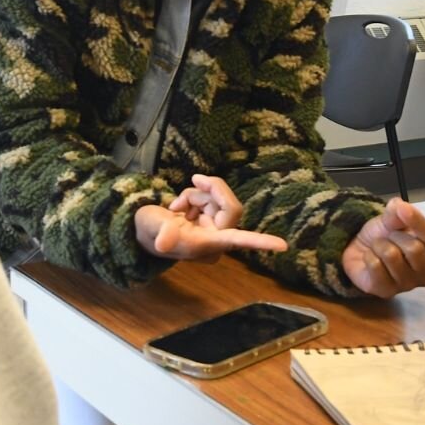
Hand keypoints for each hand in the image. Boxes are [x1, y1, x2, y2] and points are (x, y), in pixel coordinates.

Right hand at [135, 180, 286, 263]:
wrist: (142, 229)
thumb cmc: (148, 232)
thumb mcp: (153, 228)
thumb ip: (162, 233)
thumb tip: (164, 244)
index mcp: (207, 244)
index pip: (238, 240)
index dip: (260, 242)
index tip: (282, 246)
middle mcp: (216, 239)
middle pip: (230, 206)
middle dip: (213, 190)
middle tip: (194, 179)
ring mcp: (215, 229)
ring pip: (219, 198)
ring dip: (198, 194)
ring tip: (177, 205)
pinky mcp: (211, 218)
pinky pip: (212, 197)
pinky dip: (195, 196)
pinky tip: (181, 207)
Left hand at [342, 198, 424, 297]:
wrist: (360, 251)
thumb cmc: (386, 237)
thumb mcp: (393, 219)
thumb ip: (399, 212)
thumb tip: (400, 205)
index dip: (417, 221)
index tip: (402, 208)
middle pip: (415, 249)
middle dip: (395, 236)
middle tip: (389, 237)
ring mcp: (407, 286)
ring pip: (392, 256)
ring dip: (379, 245)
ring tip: (379, 248)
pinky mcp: (387, 292)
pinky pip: (375, 266)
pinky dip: (368, 256)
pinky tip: (370, 260)